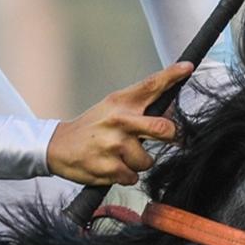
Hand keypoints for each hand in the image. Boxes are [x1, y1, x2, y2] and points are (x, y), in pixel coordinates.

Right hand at [46, 62, 192, 185]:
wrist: (57, 147)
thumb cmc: (91, 128)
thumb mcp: (111, 109)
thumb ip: (139, 109)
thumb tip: (170, 113)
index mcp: (120, 102)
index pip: (150, 85)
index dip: (172, 75)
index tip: (188, 68)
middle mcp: (119, 120)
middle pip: (162, 128)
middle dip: (170, 136)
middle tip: (165, 138)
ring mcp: (114, 145)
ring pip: (147, 160)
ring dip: (137, 162)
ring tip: (119, 155)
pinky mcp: (109, 167)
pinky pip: (133, 177)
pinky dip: (125, 175)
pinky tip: (110, 166)